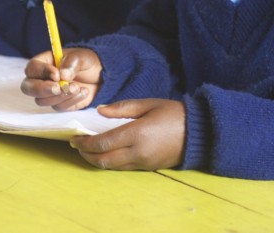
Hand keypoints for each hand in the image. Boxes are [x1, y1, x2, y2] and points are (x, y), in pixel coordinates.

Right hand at [21, 47, 101, 111]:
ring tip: (78, 87)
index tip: (57, 74)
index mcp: (44, 63)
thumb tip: (63, 75)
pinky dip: (71, 101)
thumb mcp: (82, 56)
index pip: (32, 68)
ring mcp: (49, 93)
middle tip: (58, 88)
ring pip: (43, 101)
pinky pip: (59, 107)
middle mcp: (42, 79)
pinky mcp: (60, 104)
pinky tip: (84, 91)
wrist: (101, 75)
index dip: (41, 72)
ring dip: (60, 96)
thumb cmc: (87, 62)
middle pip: (28, 88)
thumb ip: (72, 62)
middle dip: (42, 89)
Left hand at [70, 99, 185, 170]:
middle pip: (103, 160)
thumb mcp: (148, 104)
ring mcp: (143, 162)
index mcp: (137, 133)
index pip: (103, 142)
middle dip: (86, 154)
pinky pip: (123, 168)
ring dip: (96, 160)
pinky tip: (106, 153)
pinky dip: (110, 162)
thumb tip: (100, 111)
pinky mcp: (148, 168)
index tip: (74, 137)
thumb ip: (122, 108)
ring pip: (112, 167)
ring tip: (88, 150)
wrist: (199, 132)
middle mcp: (138, 152)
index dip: (85, 142)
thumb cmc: (173, 113)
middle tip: (77, 145)